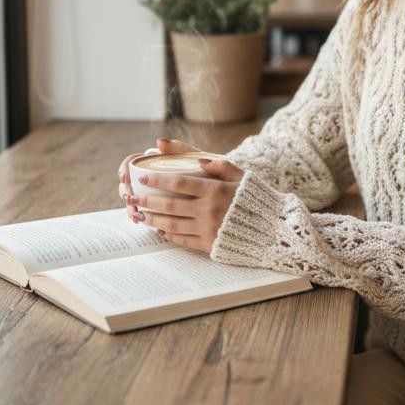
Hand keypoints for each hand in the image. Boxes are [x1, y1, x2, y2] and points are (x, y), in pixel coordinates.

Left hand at [117, 137, 243, 254]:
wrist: (272, 229)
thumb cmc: (255, 198)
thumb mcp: (241, 175)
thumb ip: (219, 164)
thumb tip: (198, 159)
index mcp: (215, 190)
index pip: (179, 183)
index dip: (158, 180)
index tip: (143, 178)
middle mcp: (209, 211)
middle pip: (170, 205)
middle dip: (147, 201)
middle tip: (133, 197)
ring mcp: (208, 230)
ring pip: (172, 224)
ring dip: (152, 219)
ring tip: (139, 214)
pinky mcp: (209, 245)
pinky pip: (183, 240)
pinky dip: (168, 234)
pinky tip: (159, 229)